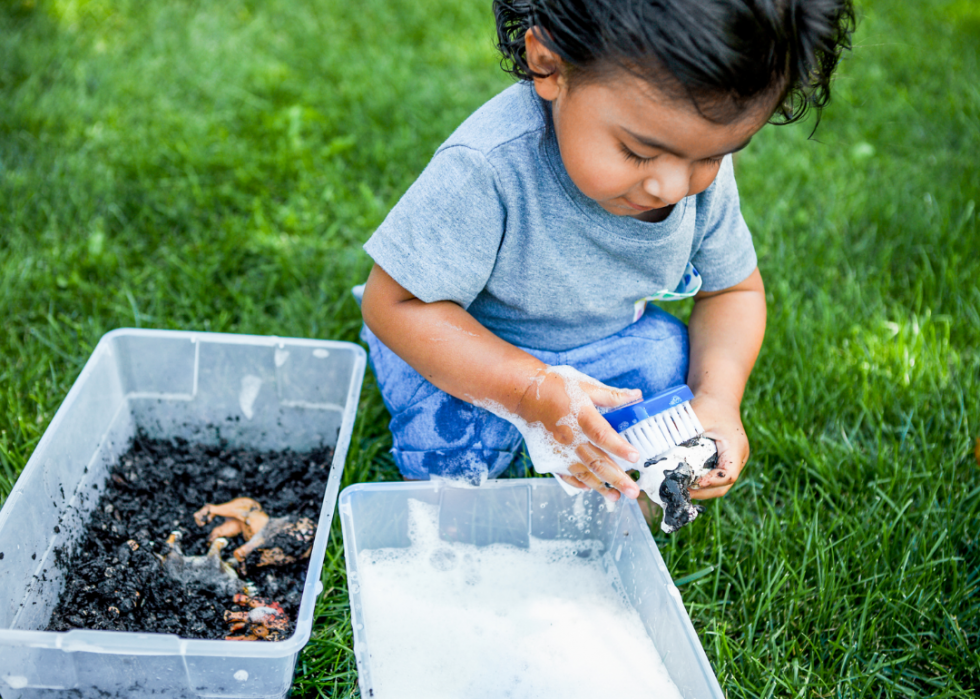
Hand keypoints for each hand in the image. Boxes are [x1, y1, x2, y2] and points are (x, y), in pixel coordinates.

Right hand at [514, 366, 641, 500]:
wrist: (523, 395)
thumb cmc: (554, 387)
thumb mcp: (585, 385)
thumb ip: (612, 396)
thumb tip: (636, 395)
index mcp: (581, 417)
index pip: (603, 435)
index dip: (619, 447)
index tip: (635, 457)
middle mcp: (570, 437)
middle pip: (597, 462)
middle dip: (617, 479)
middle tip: (633, 491)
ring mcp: (559, 450)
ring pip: (584, 473)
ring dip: (601, 487)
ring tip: (616, 497)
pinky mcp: (550, 457)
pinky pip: (566, 474)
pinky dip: (579, 483)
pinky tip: (590, 488)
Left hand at [688, 393, 748, 498]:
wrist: (718, 398)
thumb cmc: (710, 405)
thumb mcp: (696, 414)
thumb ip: (680, 429)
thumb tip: (657, 445)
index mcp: (736, 448)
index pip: (728, 474)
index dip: (711, 482)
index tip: (692, 482)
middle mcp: (737, 459)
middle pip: (723, 486)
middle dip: (702, 492)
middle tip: (679, 491)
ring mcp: (730, 462)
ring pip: (718, 486)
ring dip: (699, 490)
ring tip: (678, 489)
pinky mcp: (722, 462)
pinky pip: (712, 478)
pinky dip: (699, 483)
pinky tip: (682, 481)